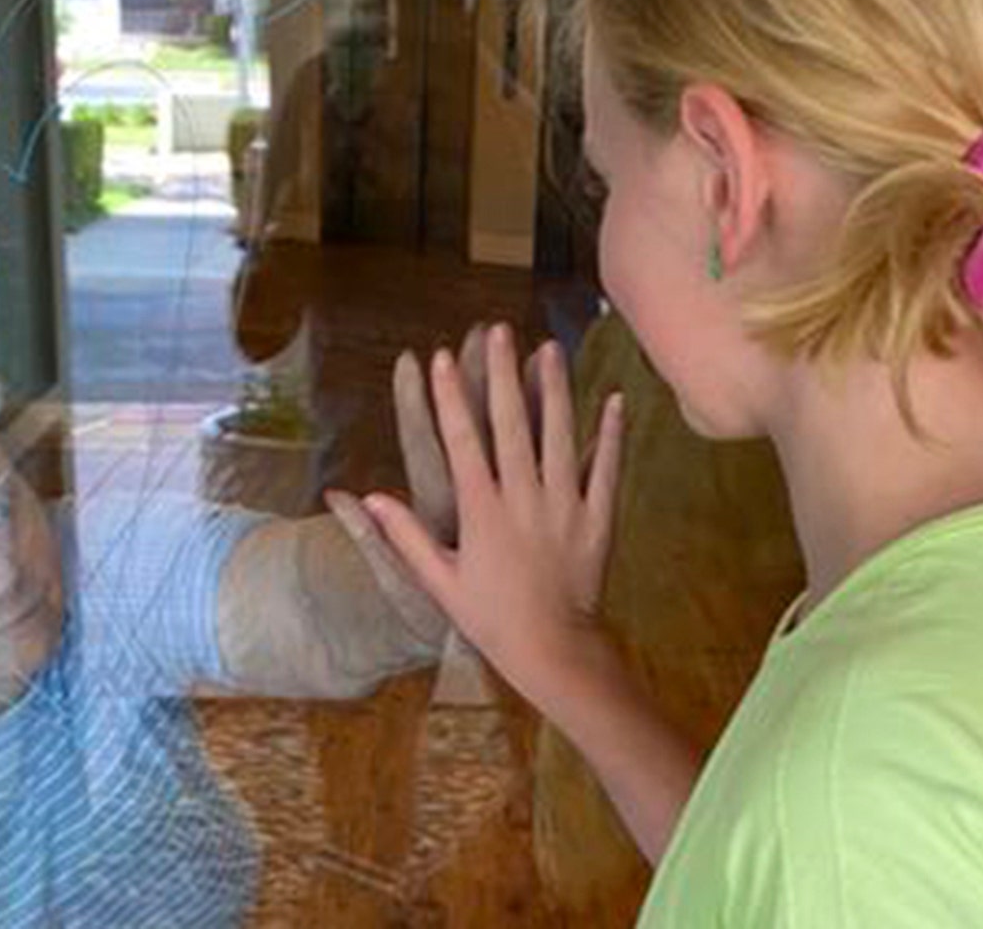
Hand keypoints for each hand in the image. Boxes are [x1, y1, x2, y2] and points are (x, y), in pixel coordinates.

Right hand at [363, 324, 624, 704]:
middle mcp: (524, 498)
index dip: (451, 397)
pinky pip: (606, 468)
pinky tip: (613, 400)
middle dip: (502, 373)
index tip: (442, 357)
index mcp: (482, 510)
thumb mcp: (438, 580)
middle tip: (498, 331)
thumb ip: (405, 535)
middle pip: (512, 424)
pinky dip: (610, 433)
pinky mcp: (599, 518)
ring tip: (549, 349)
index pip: (462, 441)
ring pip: (561, 435)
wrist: (554, 651)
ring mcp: (565, 505)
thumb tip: (369, 497)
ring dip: (555, 389)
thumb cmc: (490, 618)